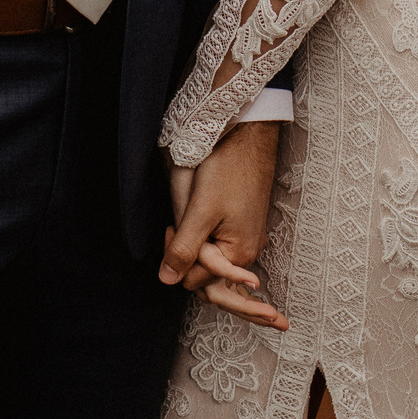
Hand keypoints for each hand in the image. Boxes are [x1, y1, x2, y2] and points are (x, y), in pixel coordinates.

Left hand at [158, 121, 286, 329]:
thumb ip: (184, 248)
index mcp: (238, 254)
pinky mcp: (245, 227)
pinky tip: (200, 221)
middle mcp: (247, 252)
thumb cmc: (228, 169)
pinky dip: (206, 240)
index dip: (175, 259)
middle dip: (186, 257)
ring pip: (211, 259)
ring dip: (195, 247)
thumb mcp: (200, 211)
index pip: (194, 280)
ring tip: (187, 219)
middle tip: (175, 226)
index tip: (170, 228)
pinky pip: (221, 247)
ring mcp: (248, 239)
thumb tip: (167, 280)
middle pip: (205, 273)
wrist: (250, 138)